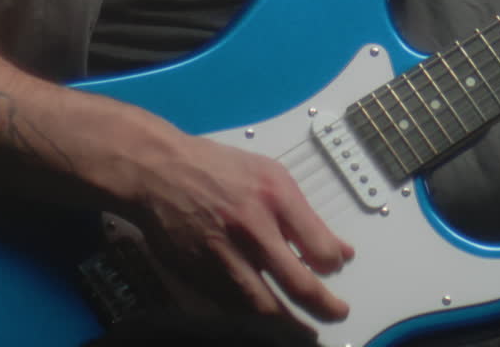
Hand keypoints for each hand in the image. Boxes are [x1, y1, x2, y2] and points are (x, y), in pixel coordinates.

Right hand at [122, 128, 353, 322]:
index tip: (337, 267)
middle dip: (325, 306)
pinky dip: (256, 320)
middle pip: (299, 283)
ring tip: (306, 331)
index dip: (333, 263)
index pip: (319, 246)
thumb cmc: (218, 168)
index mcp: (274, 194)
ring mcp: (226, 254)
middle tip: (337, 312)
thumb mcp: (268, 173)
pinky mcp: (203, 275)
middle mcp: (253, 226)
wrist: (161, 171)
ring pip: (267, 306)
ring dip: (292, 325)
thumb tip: (338, 249)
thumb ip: (303, 214)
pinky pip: (236, 308)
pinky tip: (269, 321)